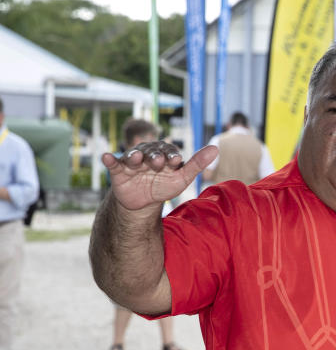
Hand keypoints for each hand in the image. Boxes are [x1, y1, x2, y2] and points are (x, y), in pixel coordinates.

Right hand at [103, 142, 217, 211]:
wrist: (143, 202)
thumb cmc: (164, 186)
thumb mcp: (182, 177)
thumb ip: (197, 163)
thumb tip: (216, 147)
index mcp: (164, 155)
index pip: (169, 152)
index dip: (172, 156)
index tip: (177, 161)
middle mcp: (147, 154)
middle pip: (151, 153)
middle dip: (154, 156)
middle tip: (158, 162)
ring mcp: (132, 161)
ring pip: (133, 156)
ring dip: (134, 156)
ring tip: (136, 158)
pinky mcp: (118, 170)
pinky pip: (113, 163)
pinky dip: (109, 159)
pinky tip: (105, 156)